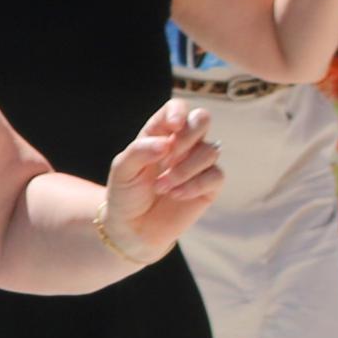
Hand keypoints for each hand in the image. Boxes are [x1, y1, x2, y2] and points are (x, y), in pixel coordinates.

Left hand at [102, 102, 222, 258]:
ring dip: (185, 169)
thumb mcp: (122, 170)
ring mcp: (197, 164)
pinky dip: (194, 185)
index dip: (178, 111)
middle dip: (189, 135)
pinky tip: (175, 195)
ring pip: (211, 150)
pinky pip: (216, 175)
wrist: (132, 228)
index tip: (173, 126)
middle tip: (168, 156)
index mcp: (159, 134)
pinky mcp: (209, 185)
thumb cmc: (125, 194)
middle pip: (202, 119)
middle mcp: (182, 144)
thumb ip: (139, 151)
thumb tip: (166, 143)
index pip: (176, 109)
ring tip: (161, 187)